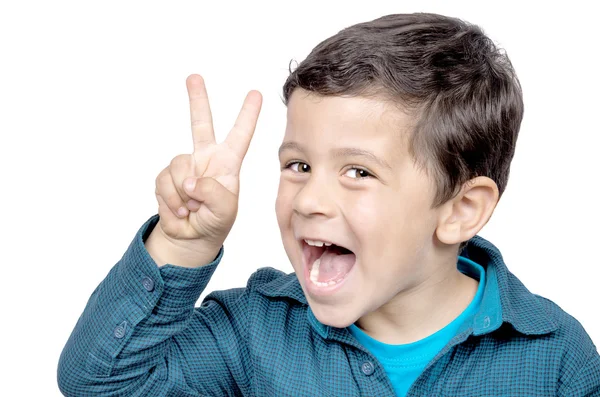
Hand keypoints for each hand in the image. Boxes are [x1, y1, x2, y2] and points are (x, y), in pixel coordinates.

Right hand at [147, 74, 261, 266]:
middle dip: (197, 99)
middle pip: (201, 123)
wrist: (191, 237)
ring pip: (178, 166)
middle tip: (194, 77)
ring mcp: (185, 167)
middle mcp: (205, 159)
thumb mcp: (224, 211)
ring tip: (192, 208)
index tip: (256, 93)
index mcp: (228, 163)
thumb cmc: (215, 220)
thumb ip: (213, 193)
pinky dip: (171, 201)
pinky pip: (163, 183)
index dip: (248, 115)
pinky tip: (180, 211)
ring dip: (183, 193)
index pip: (240, 135)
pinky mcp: (166, 178)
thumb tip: (190, 181)